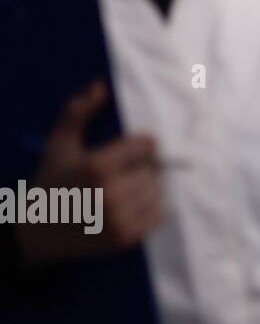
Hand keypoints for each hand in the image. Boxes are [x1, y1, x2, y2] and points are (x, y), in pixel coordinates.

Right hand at [15, 81, 164, 267]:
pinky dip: (151, 208)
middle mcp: (110, 193)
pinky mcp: (126, 238)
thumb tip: (99, 85)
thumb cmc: (51, 182)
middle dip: (142, 167)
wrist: (37, 233)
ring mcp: (119, 219)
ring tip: (123, 189)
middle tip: (121, 173)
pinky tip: (129, 206)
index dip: (141, 146)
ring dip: (147, 187)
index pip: (149, 144)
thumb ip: (78, 112)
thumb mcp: (59, 144)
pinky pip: (159, 215)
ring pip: (158, 191)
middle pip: (154, 168)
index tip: (128, 152)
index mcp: (97, 166)